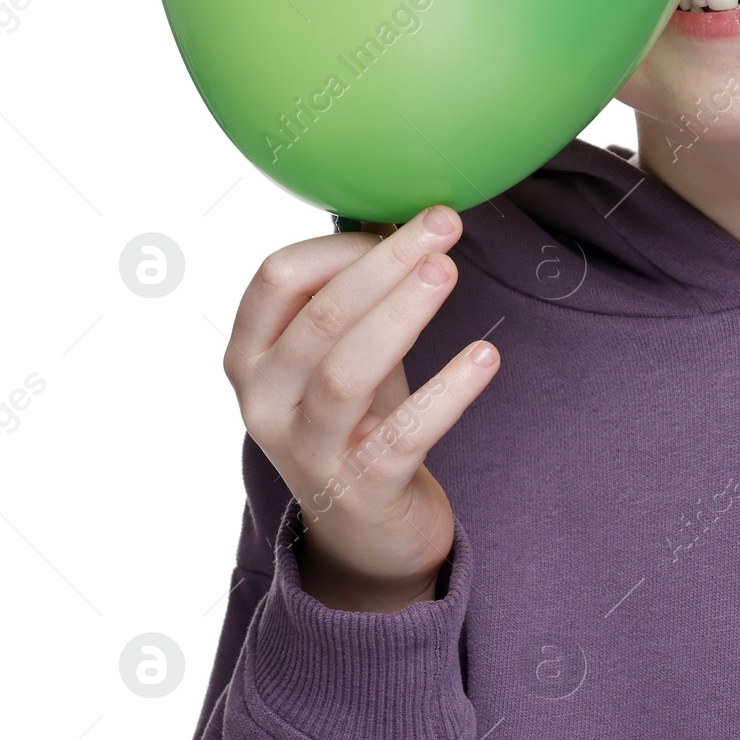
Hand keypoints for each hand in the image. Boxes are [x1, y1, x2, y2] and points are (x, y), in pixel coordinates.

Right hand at [224, 204, 499, 611]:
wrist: (367, 531)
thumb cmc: (358, 416)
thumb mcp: (343, 348)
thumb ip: (358, 290)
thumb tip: (405, 208)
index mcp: (252, 354)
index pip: (277, 278)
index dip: (341, 245)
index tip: (400, 223)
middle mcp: (265, 402)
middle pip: (320, 317)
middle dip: (385, 264)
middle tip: (443, 225)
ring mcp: (307, 450)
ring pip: (347, 372)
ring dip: (402, 314)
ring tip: (449, 271)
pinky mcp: (361, 488)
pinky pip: (403, 433)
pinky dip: (448, 391)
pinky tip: (487, 356)